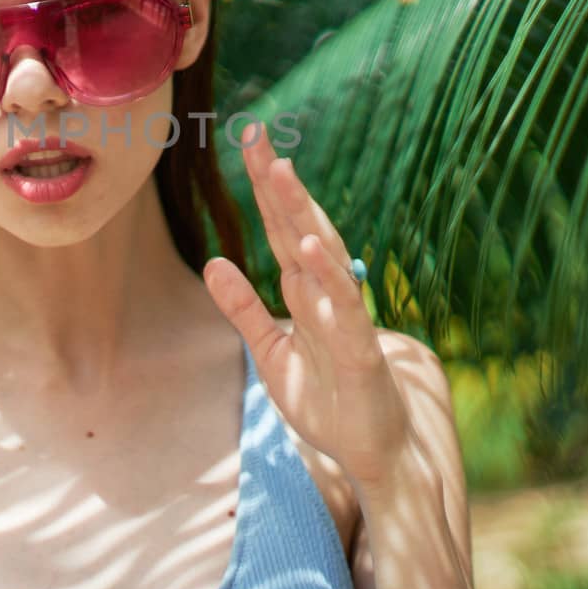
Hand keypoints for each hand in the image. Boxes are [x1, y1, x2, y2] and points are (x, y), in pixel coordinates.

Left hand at [203, 122, 416, 499]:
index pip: (280, 228)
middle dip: (277, 182)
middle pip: (299, 226)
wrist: (375, 454)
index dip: (262, 186)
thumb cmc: (327, 401)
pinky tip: (311, 247)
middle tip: (255, 134)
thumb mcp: (270, 353)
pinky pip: (343, 308)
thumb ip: (243, 309)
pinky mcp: (360, 350)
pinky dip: (328, 276)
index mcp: (304, 291)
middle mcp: (326, 293)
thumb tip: (212, 262)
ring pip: (323, 255)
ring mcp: (346, 317)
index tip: (246, 140)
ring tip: (280, 170)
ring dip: (301, 212)